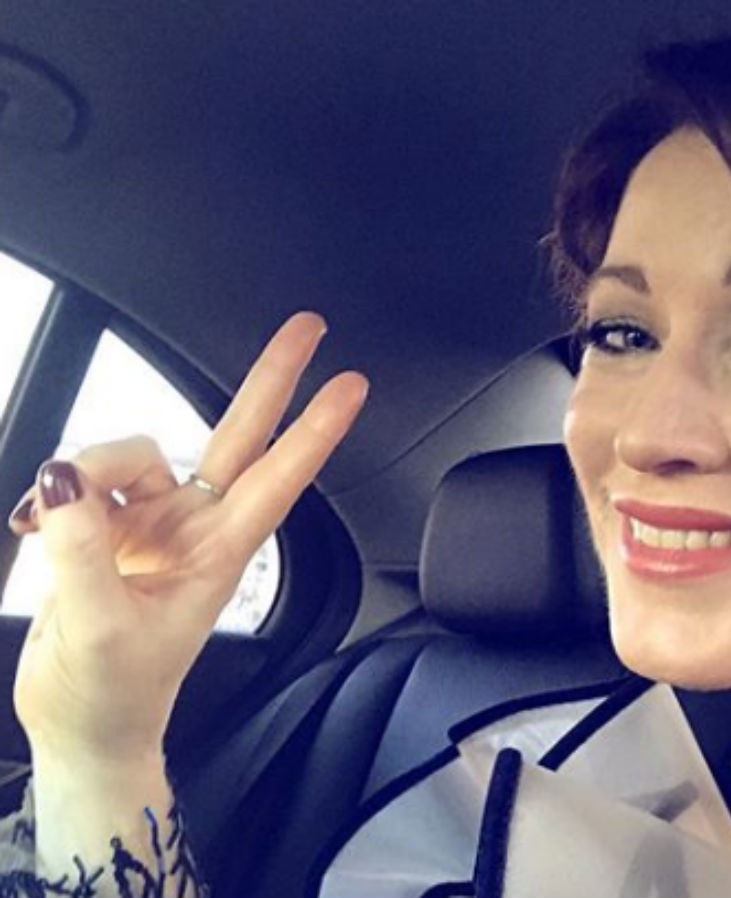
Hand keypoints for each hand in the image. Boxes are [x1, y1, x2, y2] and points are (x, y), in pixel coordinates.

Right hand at [5, 311, 367, 763]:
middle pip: (237, 435)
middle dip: (271, 379)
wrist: (81, 725)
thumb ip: (82, 553)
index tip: (351, 386)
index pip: (277, 479)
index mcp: (219, 552)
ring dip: (87, 469)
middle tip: (310, 328)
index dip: (315, 431)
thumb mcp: (100, 631)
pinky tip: (33, 523)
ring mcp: (152, 522)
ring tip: (47, 521)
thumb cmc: (113, 694)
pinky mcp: (106, 527)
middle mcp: (193, 526)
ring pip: (131, 453)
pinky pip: (82, 480)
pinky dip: (53, 493)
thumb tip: (65, 484)